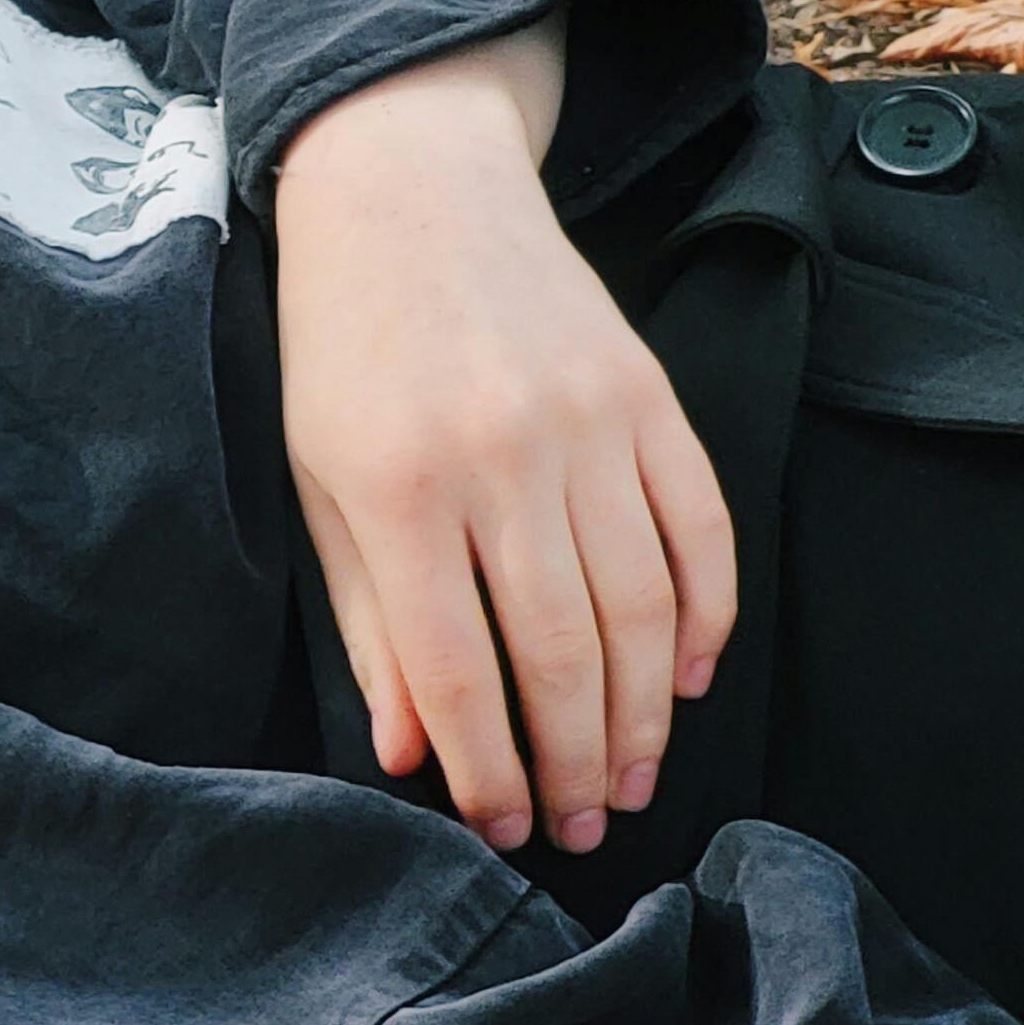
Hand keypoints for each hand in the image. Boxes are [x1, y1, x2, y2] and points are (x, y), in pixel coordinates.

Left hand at [270, 23, 734, 857]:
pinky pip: (701, 529)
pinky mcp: (648, 396)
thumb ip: (370, 621)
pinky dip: (705, 618)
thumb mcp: (318, 482)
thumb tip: (413, 752)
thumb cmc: (342, 350)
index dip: (486, 767)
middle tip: (585, 831)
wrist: (411, 193)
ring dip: (643, 716)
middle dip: (575, 763)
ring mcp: (588, 424)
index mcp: (400, 489)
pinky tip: (685, 681)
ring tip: (631, 780)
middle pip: (564, 653)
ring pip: (642, 608)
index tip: (501, 827)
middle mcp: (502, 459)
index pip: (455, 669)